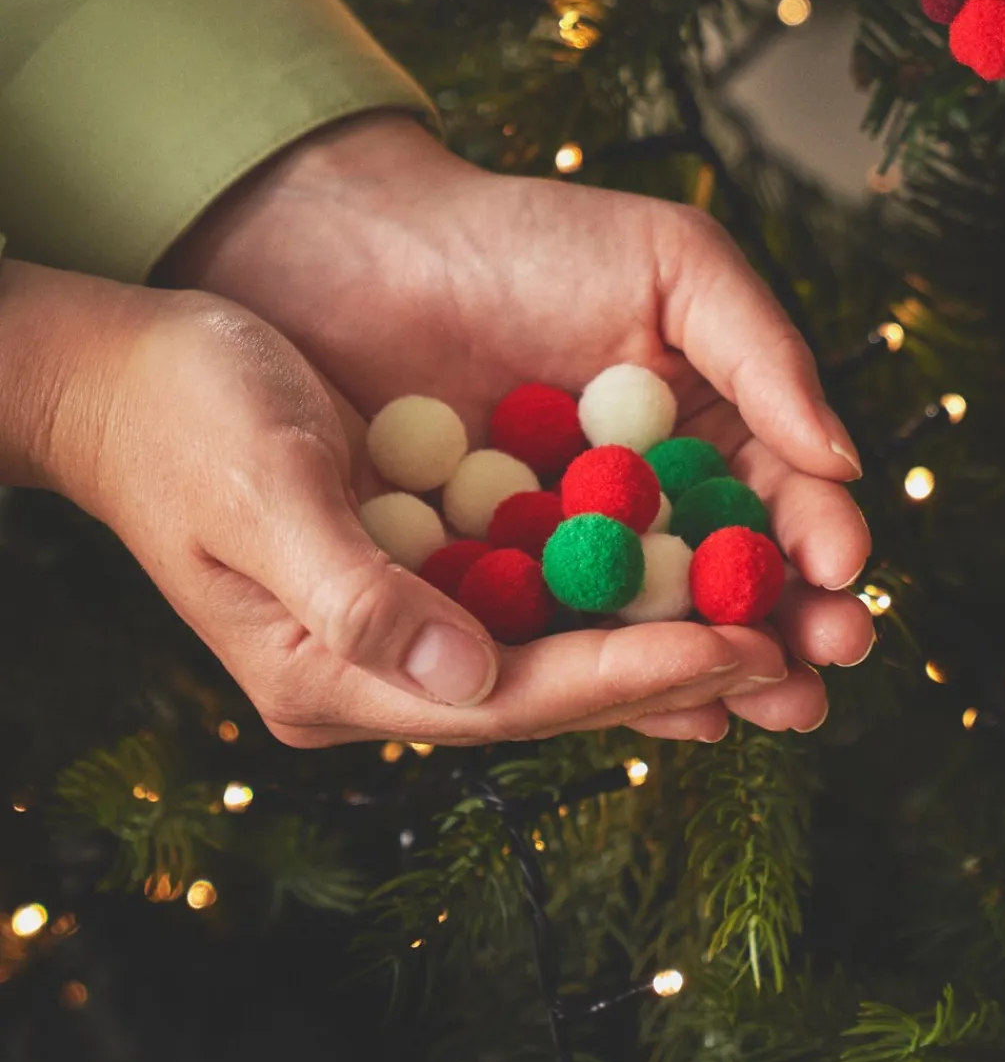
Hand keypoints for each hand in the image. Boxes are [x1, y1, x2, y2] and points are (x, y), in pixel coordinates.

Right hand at [0, 260, 788, 746]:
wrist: (129, 368)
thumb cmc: (181, 413)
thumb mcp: (261, 492)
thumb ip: (357, 595)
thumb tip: (470, 679)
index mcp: (330, 676)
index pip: (513, 693)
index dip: (633, 673)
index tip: (744, 651)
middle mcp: (382, 668)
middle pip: (561, 686)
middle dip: (690, 672)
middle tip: (817, 660)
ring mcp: (409, 621)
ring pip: (571, 645)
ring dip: (685, 637)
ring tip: (801, 638)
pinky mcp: (430, 567)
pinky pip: (553, 594)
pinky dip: (634, 591)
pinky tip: (715, 591)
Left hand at [163, 114, 874, 739]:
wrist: (364, 245)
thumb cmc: (529, 238)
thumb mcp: (674, 263)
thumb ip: (763, 355)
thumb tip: (846, 462)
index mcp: (703, 433)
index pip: (778, 498)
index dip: (819, 539)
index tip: (845, 573)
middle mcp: (644, 509)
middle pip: (730, 585)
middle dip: (789, 629)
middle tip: (827, 661)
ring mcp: (564, 560)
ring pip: (649, 630)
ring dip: (712, 672)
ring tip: (764, 701)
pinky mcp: (479, 593)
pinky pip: (546, 645)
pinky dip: (598, 681)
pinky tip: (651, 704)